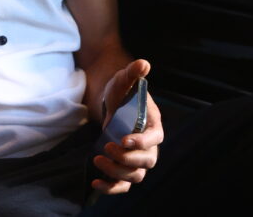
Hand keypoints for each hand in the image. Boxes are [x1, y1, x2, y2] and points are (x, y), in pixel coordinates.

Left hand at [92, 59, 163, 194]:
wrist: (111, 101)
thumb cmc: (121, 90)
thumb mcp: (123, 79)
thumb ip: (133, 73)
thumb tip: (144, 64)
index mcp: (153, 124)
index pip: (156, 138)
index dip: (142, 143)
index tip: (123, 140)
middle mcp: (149, 145)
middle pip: (147, 161)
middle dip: (127, 158)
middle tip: (107, 147)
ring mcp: (137, 158)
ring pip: (136, 176)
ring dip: (118, 172)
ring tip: (98, 159)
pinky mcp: (124, 166)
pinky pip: (123, 185)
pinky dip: (111, 188)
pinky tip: (95, 183)